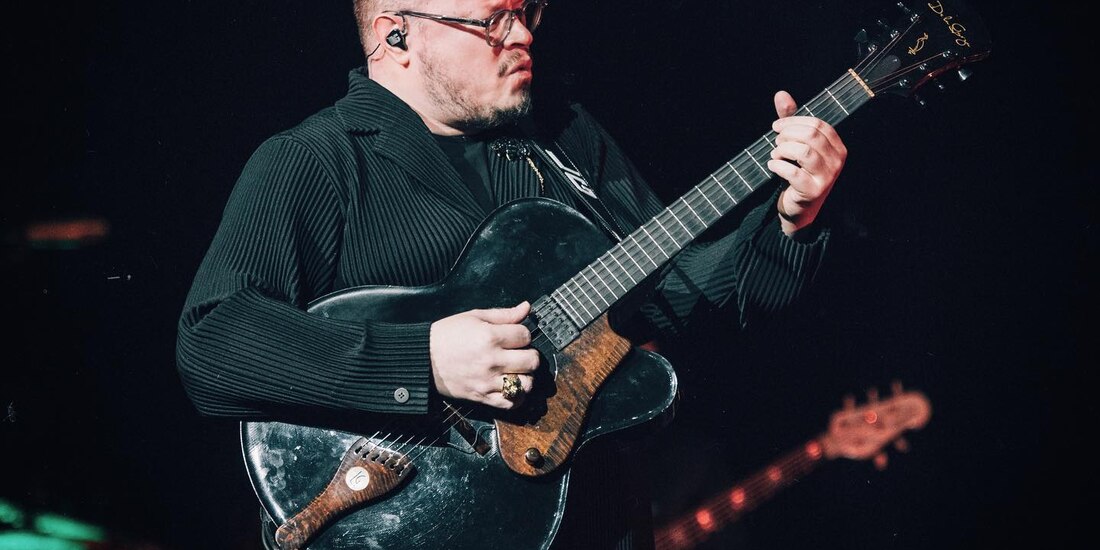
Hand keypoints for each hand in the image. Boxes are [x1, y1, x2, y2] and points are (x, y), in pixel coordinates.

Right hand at [429, 301, 539, 408]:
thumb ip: (504, 314)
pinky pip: (511, 403)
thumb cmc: (446, 335)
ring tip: (516, 370)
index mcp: (490, 337)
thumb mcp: (474, 317)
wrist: (423, 359)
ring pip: (526, 384)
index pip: (525, 335)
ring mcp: (488, 381)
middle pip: (532, 360)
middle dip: (529, 354)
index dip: (522, 334)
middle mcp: (492, 360)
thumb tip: (527, 308)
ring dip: (525, 376)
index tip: (514, 336)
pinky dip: (517, 397)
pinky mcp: (483, 397)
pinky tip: (511, 386)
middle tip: (519, 353)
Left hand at [768, 90, 846, 235]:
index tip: (776, 126)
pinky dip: (778, 166)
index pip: (818, 125)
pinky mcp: (813, 191)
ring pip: (803, 152)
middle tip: (776, 141)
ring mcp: (827, 177)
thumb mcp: (796, 144)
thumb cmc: (798, 173)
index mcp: (837, 147)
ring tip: (775, 154)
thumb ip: (790, 120)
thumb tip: (780, 93)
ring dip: (782, 149)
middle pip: (811, 136)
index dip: (794, 121)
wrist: (799, 208)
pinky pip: (793, 172)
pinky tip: (773, 166)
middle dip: (788, 134)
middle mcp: (837, 161)